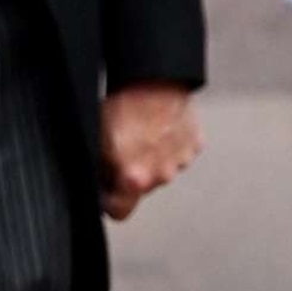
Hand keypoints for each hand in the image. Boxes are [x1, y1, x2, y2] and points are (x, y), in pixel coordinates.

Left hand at [100, 82, 202, 221]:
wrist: (154, 78)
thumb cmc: (125, 105)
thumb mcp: (98, 140)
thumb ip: (100, 169)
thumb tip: (97, 181)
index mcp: (134, 179)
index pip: (119, 212)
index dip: (109, 202)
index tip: (105, 190)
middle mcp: (160, 175)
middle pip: (141, 187)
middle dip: (131, 174)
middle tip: (122, 149)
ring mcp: (180, 160)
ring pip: (162, 169)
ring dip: (152, 158)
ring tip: (142, 132)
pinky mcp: (194, 144)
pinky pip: (179, 152)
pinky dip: (169, 144)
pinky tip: (158, 126)